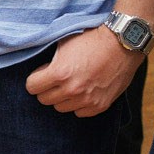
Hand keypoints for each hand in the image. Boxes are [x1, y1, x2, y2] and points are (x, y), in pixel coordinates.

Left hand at [24, 24, 139, 117]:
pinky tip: (84, 90)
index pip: (32, 87)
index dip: (35, 79)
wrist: (122, 43)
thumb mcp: (63, 44)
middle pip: (45, 100)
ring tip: (72, 83)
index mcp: (60, 73)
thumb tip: (39, 72)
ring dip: (63, 98)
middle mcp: (72, 90)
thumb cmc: (91, 40)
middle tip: (56, 79)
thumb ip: (49, 61)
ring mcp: (87, 100)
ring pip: (61, 108)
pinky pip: (80, 113)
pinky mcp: (101, 105)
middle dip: (47, 89)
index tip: (42, 74)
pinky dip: (79, 104)